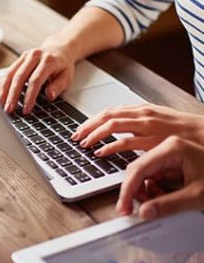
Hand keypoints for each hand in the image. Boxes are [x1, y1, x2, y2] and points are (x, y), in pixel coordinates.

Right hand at [0, 41, 75, 114]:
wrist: (59, 48)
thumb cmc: (62, 66)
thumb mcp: (67, 77)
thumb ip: (59, 86)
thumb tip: (49, 96)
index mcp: (48, 60)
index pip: (36, 80)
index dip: (29, 96)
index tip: (26, 109)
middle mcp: (34, 56)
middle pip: (19, 77)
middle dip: (12, 95)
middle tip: (8, 109)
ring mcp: (24, 57)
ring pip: (10, 74)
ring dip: (3, 91)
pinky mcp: (18, 60)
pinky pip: (7, 73)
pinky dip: (1, 85)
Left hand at [72, 104, 203, 156]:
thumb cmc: (188, 132)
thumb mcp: (161, 121)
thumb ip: (142, 123)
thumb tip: (122, 130)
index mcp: (144, 110)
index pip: (111, 111)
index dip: (92, 120)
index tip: (81, 129)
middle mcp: (144, 115)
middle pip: (107, 116)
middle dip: (87, 126)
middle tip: (75, 137)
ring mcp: (148, 127)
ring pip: (112, 125)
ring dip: (94, 134)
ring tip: (83, 144)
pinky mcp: (153, 141)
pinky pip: (125, 143)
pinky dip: (109, 147)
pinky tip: (99, 153)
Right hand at [117, 136, 203, 218]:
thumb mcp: (196, 196)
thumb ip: (168, 205)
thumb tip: (144, 213)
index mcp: (172, 147)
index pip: (139, 169)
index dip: (128, 191)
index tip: (124, 207)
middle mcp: (168, 146)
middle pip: (138, 170)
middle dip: (136, 191)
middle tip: (135, 210)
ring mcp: (169, 153)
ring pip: (144, 173)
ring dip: (146, 191)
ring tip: (159, 202)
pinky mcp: (172, 162)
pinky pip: (153, 175)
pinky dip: (154, 189)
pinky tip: (164, 196)